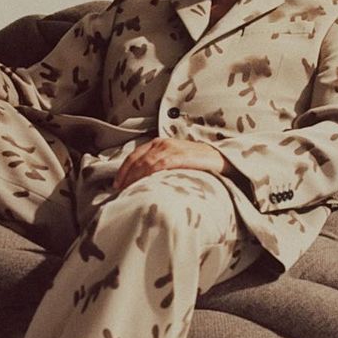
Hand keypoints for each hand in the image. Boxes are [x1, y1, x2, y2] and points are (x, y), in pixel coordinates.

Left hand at [112, 137, 229, 191]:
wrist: (220, 159)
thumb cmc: (196, 162)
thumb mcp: (174, 160)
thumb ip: (159, 166)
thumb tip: (142, 184)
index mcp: (158, 143)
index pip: (133, 156)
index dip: (123, 171)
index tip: (116, 186)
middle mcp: (162, 143)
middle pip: (136, 161)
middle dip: (126, 177)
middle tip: (119, 193)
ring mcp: (172, 149)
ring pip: (146, 164)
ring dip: (135, 179)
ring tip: (129, 193)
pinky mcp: (181, 156)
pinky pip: (160, 165)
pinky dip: (149, 176)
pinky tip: (145, 186)